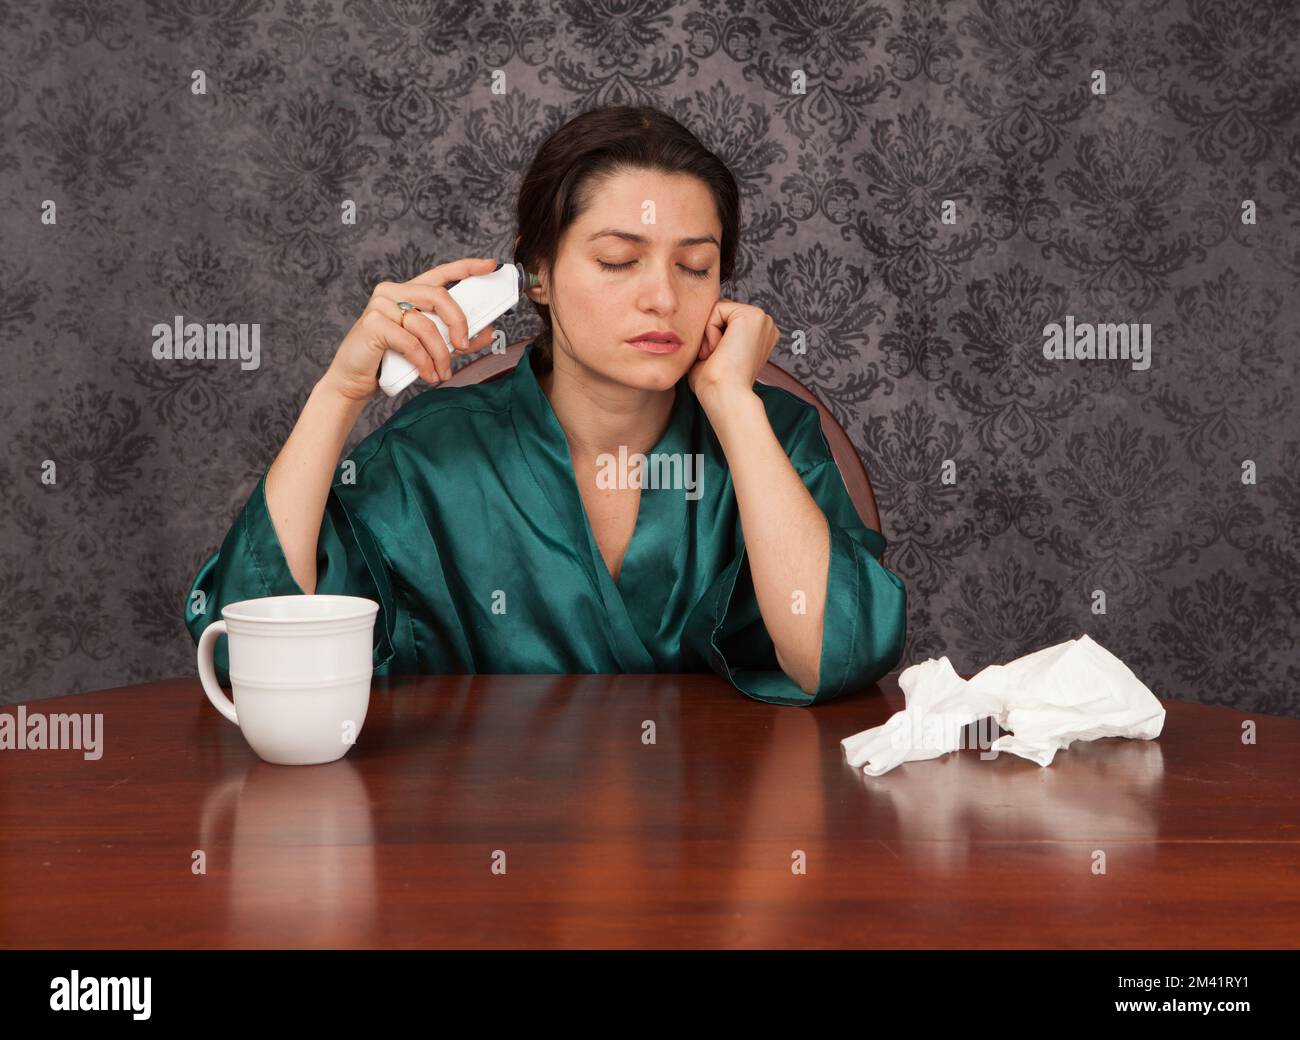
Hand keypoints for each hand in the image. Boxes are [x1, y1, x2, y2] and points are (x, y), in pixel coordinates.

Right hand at [321, 257, 499, 401]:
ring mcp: (381, 305)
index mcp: (407, 291)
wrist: (354, 381)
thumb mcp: (429, 348)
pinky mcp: (374, 323)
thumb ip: (456, 339)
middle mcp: (392, 291)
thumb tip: (488, 333)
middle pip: (439, 297)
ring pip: (426, 325)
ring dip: (441, 354)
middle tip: (464, 347)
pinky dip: (425, 362)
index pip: (441, 273)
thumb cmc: (390, 362)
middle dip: (459, 323)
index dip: (467, 267)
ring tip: (443, 373)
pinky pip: (412, 343)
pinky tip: (428, 375)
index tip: (490, 265)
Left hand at [687, 298, 778, 401]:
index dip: (711, 338)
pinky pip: (717, 309)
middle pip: (721, 312)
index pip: (724, 320)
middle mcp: (765, 325)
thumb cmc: (715, 385)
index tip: (716, 360)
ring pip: (718, 310)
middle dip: (710, 333)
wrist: (724, 396)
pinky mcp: (752, 315)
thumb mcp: (713, 355)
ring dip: (709, 333)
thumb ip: (711, 336)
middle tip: (714, 358)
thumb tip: (692, 323)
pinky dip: (710, 330)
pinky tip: (719, 349)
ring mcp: (762, 319)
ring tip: (717, 355)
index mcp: (759, 336)